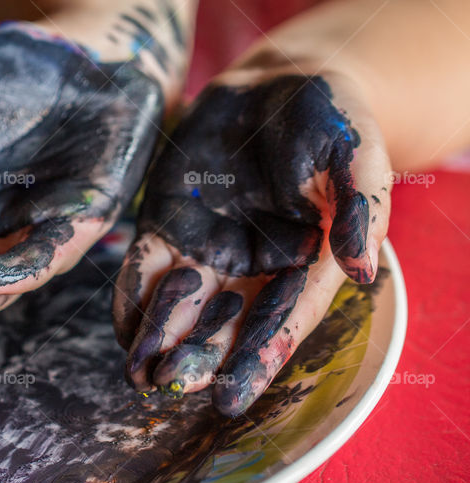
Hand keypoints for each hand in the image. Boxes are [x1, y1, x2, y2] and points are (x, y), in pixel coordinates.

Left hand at [113, 70, 390, 415]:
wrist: (277, 83)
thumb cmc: (328, 119)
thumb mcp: (353, 154)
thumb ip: (358, 207)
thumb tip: (363, 270)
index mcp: (303, 264)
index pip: (279, 321)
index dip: (254, 360)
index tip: (229, 399)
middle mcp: (251, 268)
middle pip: (222, 325)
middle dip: (196, 357)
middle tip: (169, 384)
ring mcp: (205, 249)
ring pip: (178, 305)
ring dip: (157, 339)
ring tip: (136, 373)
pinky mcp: (166, 224)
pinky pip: (144, 268)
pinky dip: (131, 298)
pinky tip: (120, 328)